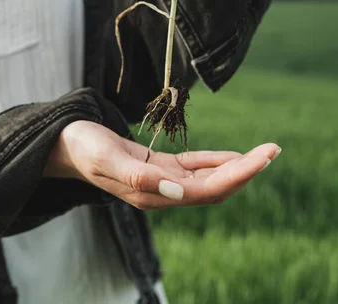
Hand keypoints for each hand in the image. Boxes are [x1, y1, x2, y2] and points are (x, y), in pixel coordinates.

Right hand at [45, 121, 280, 209]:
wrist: (64, 144)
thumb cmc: (82, 147)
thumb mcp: (107, 158)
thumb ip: (141, 176)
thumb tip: (179, 192)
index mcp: (152, 194)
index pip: (205, 190)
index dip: (237, 176)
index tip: (263, 157)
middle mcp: (161, 192)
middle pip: (213, 188)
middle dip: (245, 171)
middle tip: (273, 149)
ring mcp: (160, 181)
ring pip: (206, 179)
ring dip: (235, 167)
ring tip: (263, 152)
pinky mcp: (156, 168)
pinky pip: (192, 168)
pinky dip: (214, 161)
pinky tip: (232, 155)